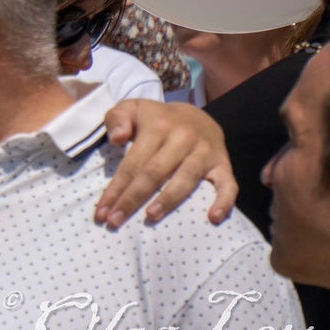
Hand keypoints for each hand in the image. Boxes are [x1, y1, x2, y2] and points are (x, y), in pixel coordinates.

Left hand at [98, 98, 235, 227]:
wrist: (198, 116)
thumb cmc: (156, 119)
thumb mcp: (132, 108)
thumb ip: (117, 118)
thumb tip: (117, 138)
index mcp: (157, 127)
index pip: (133, 163)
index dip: (116, 188)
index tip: (102, 211)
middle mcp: (182, 139)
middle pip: (154, 173)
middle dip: (132, 199)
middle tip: (115, 221)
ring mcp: (205, 153)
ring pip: (186, 180)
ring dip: (168, 201)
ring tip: (151, 217)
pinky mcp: (223, 165)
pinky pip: (228, 185)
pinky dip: (223, 202)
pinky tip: (213, 218)